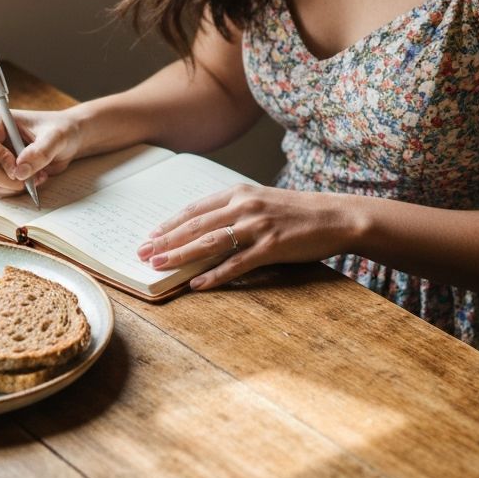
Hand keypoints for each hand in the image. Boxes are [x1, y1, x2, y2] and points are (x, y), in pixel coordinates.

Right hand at [0, 107, 81, 197]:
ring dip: (13, 185)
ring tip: (37, 175)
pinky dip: (15, 189)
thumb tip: (20, 172)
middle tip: (29, 177)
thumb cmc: (60, 130)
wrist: (66, 140)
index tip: (19, 165)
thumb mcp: (56, 137)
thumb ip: (40, 152)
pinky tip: (33, 179)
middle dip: (7, 178)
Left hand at [136, 184, 351, 289]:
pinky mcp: (271, 246)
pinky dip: (215, 275)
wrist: (336, 216)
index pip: (195, 209)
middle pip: (196, 225)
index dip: (170, 223)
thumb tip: (205, 227)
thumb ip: (235, 210)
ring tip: (160, 267)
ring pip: (210, 243)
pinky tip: (197, 285)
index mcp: (239, 192)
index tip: (150, 236)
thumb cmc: (298, 211)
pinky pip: (237, 263)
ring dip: (181, 256)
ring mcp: (257, 226)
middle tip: (143, 254)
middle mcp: (244, 205)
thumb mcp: (262, 201)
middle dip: (165, 240)